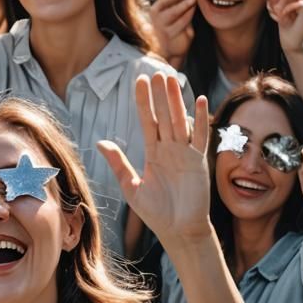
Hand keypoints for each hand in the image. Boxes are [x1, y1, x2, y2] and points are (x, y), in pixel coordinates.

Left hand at [97, 74, 211, 245]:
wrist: (179, 231)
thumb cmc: (156, 213)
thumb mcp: (131, 187)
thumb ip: (119, 164)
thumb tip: (101, 142)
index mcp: (153, 152)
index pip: (147, 121)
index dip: (143, 101)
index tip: (139, 81)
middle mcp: (169, 149)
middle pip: (164, 115)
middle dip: (159, 94)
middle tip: (156, 72)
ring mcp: (185, 153)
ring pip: (180, 120)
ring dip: (176, 100)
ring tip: (172, 79)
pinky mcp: (199, 162)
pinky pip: (201, 136)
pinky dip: (201, 119)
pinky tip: (200, 100)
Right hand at [149, 0, 195, 61]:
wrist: (169, 50)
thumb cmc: (174, 28)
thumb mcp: (176, 12)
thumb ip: (180, 0)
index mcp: (161, 4)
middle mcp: (158, 12)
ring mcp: (161, 23)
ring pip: (173, 11)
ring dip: (184, 4)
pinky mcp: (168, 33)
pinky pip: (179, 23)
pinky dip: (187, 16)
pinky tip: (193, 11)